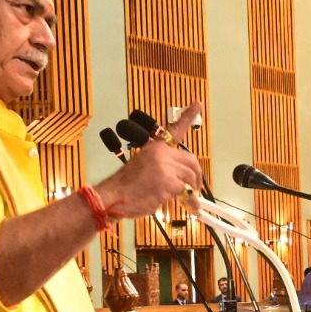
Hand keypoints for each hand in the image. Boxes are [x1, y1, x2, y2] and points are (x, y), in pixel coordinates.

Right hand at [96, 103, 203, 217]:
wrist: (113, 197)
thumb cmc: (126, 185)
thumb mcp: (143, 166)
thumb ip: (162, 166)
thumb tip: (181, 178)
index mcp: (155, 147)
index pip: (175, 129)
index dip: (188, 116)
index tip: (198, 104)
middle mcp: (162, 154)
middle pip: (191, 161)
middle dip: (196, 176)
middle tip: (194, 187)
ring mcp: (165, 167)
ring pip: (190, 177)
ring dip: (191, 190)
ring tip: (187, 199)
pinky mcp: (168, 183)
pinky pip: (186, 192)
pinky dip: (189, 202)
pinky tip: (188, 207)